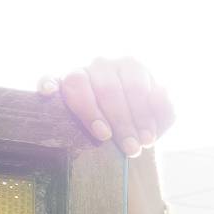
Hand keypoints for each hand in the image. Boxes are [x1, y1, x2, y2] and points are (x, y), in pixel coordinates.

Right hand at [41, 58, 173, 159]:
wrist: (121, 129)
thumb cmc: (141, 121)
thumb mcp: (160, 119)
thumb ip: (166, 108)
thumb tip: (162, 91)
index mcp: (132, 67)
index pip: (136, 88)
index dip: (142, 116)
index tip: (147, 140)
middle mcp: (105, 64)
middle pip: (109, 90)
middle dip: (122, 122)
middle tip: (130, 148)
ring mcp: (80, 71)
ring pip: (79, 84)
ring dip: (92, 113)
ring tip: (104, 136)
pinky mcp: (60, 81)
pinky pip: (49, 77)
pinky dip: (47, 83)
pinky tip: (48, 93)